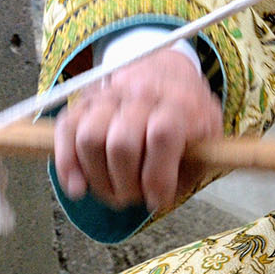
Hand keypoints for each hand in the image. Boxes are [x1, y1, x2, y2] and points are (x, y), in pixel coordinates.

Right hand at [54, 47, 221, 212]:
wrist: (167, 73)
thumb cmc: (188, 116)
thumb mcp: (209, 137)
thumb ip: (193, 166)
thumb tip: (158, 197)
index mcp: (180, 103)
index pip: (162, 136)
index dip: (157, 176)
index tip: (157, 200)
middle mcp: (142, 94)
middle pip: (121, 144)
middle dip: (126, 185)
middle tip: (135, 197)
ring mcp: (109, 95)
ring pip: (89, 139)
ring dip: (99, 179)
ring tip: (114, 191)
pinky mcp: (84, 102)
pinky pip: (66, 131)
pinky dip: (67, 165)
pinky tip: (78, 188)